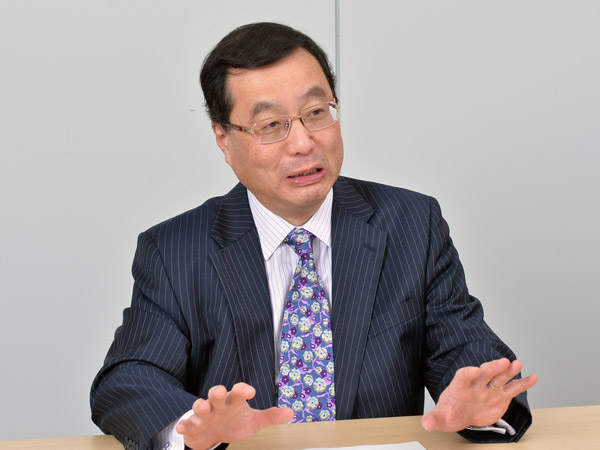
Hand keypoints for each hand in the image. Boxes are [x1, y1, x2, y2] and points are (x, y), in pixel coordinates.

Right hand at [176, 382, 293, 449]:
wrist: (214, 434)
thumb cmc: (235, 422)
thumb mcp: (253, 421)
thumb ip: (270, 417)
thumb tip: (290, 413)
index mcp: (234, 401)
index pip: (238, 391)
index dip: (243, 390)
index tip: (251, 392)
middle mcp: (219, 404)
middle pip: (216, 393)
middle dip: (217, 392)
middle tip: (220, 391)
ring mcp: (205, 415)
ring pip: (200, 406)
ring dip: (200, 406)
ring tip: (203, 407)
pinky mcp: (194, 426)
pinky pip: (188, 423)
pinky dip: (185, 425)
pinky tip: (183, 427)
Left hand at [421, 358, 537, 432]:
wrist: (460, 416)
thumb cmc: (449, 413)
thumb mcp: (439, 418)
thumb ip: (433, 419)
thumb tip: (426, 424)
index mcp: (459, 387)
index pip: (462, 376)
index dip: (468, 372)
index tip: (474, 369)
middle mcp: (475, 385)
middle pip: (484, 373)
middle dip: (492, 367)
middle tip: (502, 361)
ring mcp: (489, 389)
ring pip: (499, 377)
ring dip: (508, 371)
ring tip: (517, 364)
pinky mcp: (500, 396)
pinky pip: (512, 389)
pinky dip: (523, 383)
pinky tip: (533, 378)